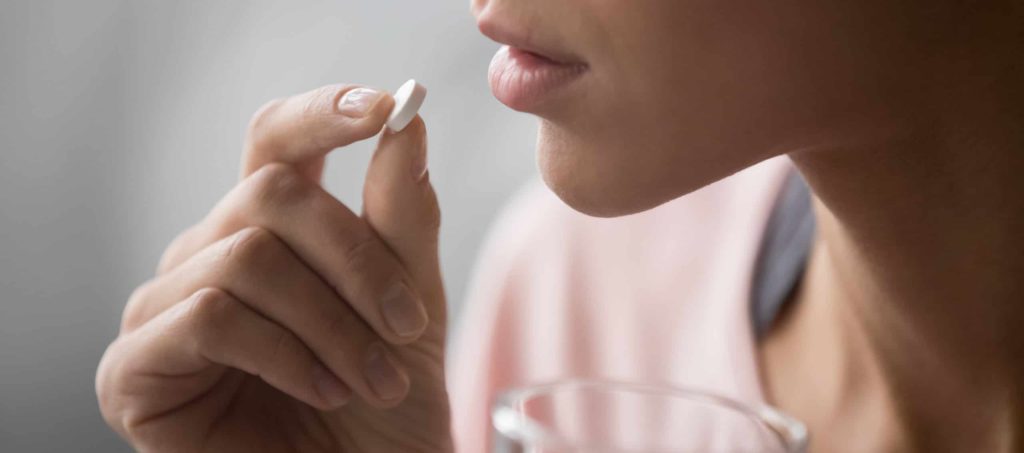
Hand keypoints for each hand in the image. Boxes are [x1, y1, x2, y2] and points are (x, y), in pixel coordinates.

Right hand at [96, 84, 451, 451]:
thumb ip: (402, 219)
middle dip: (357, 261)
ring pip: (247, 257)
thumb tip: (408, 123)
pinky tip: (325, 391)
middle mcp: (207, 253)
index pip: (274, 140)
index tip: (384, 107)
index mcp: (267, 228)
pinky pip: (211, 317)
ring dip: (334, 324)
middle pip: (270, 195)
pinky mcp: (136, 368)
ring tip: (376, 379)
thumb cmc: (380, 402)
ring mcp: (165, 308)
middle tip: (409, 326)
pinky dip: (287, 354)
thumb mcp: (409, 304)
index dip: (321, 114)